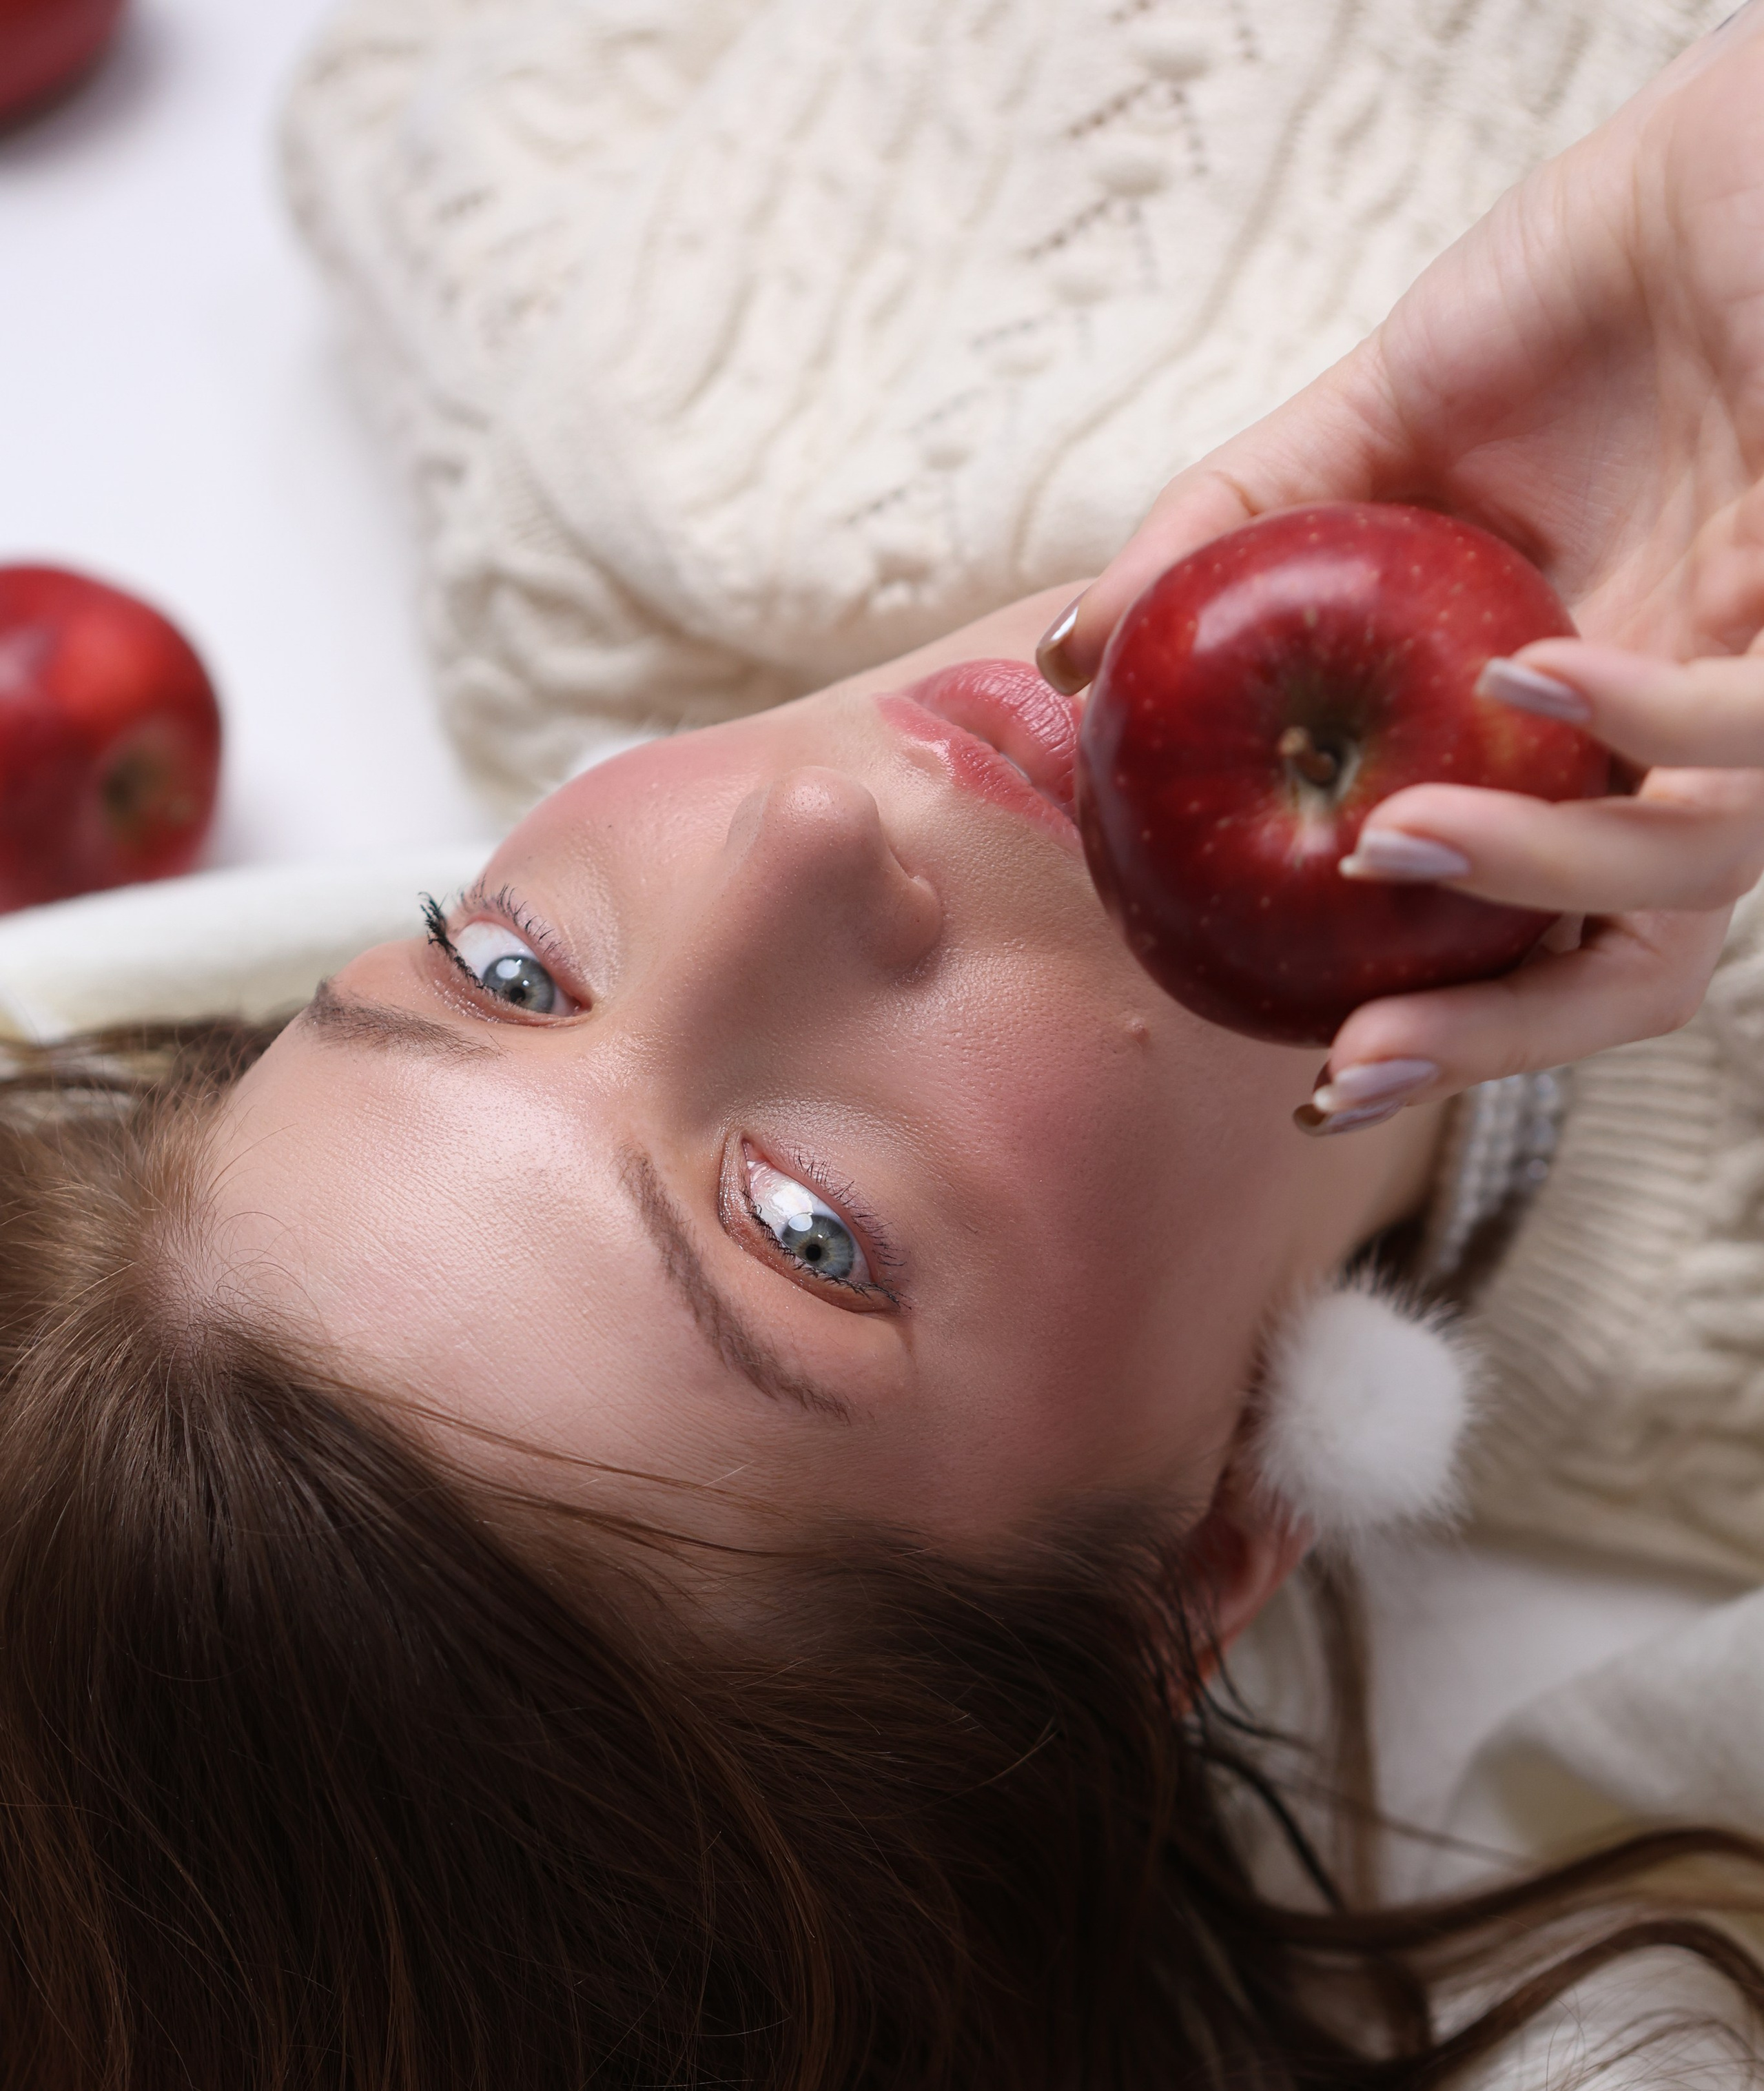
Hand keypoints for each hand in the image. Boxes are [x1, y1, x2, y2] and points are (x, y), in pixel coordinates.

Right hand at [1039, 2, 1763, 1102]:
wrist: (1747, 137)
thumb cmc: (1585, 285)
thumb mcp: (1376, 418)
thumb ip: (1230, 535)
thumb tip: (1073, 659)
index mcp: (1580, 727)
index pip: (1528, 926)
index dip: (1439, 1024)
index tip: (1317, 1067)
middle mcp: (1681, 731)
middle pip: (1621, 964)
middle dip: (1489, 1042)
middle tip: (1350, 1066)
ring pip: (1691, 871)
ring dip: (1529, 877)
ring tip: (1386, 838)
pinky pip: (1756, 724)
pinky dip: (1637, 720)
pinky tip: (1527, 675)